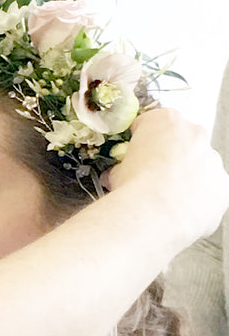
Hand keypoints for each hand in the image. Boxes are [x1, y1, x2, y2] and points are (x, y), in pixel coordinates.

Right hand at [106, 108, 228, 243]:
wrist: (152, 214)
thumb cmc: (134, 186)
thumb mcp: (116, 168)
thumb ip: (125, 164)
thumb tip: (120, 175)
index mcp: (164, 121)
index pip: (150, 123)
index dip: (139, 140)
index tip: (134, 153)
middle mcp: (194, 134)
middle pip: (181, 141)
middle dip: (168, 155)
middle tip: (150, 174)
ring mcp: (213, 160)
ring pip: (199, 165)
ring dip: (185, 176)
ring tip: (165, 196)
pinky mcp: (223, 186)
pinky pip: (210, 190)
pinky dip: (197, 197)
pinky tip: (178, 208)